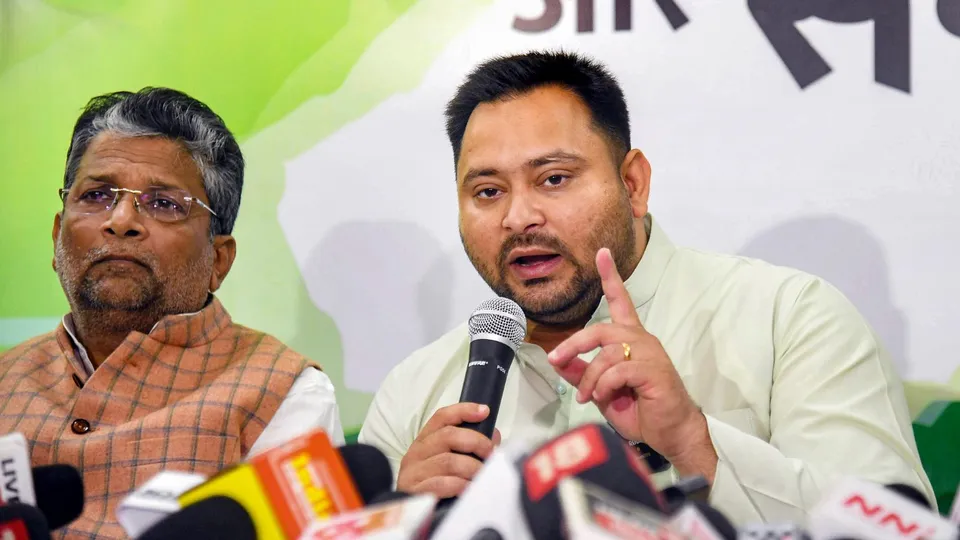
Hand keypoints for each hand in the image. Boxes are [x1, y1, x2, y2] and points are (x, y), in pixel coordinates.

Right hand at [396, 403, 501, 497]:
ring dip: (472, 468)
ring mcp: (413, 472)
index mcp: (424, 441)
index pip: (442, 417)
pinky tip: (469, 488)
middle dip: (476, 442)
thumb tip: (494, 437)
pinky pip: (443, 484)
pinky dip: (461, 484)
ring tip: (482, 476)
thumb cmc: (432, 484)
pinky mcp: (415, 492)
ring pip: (449, 461)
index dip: (464, 410)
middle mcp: (416, 453)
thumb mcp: (448, 461)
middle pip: (448, 436)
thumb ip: (469, 446)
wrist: (408, 513)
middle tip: (490, 453)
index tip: (484, 411)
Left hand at [547, 248, 715, 475]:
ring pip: (606, 353)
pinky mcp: (654, 371)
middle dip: (574, 343)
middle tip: (556, 359)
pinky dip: (603, 385)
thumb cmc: (639, 409)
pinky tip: (601, 398)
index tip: (602, 253)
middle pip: (601, 328)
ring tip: (586, 396)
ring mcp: (650, 354)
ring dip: (590, 377)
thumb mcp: (601, 389)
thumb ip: (582, 373)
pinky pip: (618, 370)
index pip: (620, 301)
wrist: (669, 433)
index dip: (611, 276)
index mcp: (630, 339)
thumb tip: (557, 360)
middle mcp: (641, 340)